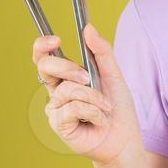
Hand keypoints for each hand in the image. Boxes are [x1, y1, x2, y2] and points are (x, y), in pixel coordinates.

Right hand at [34, 24, 141, 165]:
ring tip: (105, 108)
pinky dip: (93, 112)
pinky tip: (100, 120)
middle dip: (68, 67)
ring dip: (93, 97)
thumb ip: (102, 52)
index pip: (44, 57)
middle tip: (88, 77)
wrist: (124, 139)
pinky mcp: (59, 125)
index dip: (43, 46)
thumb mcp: (113, 76)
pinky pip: (73, 108)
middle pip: (45, 67)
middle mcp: (56, 92)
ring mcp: (55, 109)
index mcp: (66, 78)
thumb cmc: (118, 109)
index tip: (56, 39)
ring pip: (67, 90)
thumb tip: (88, 28)